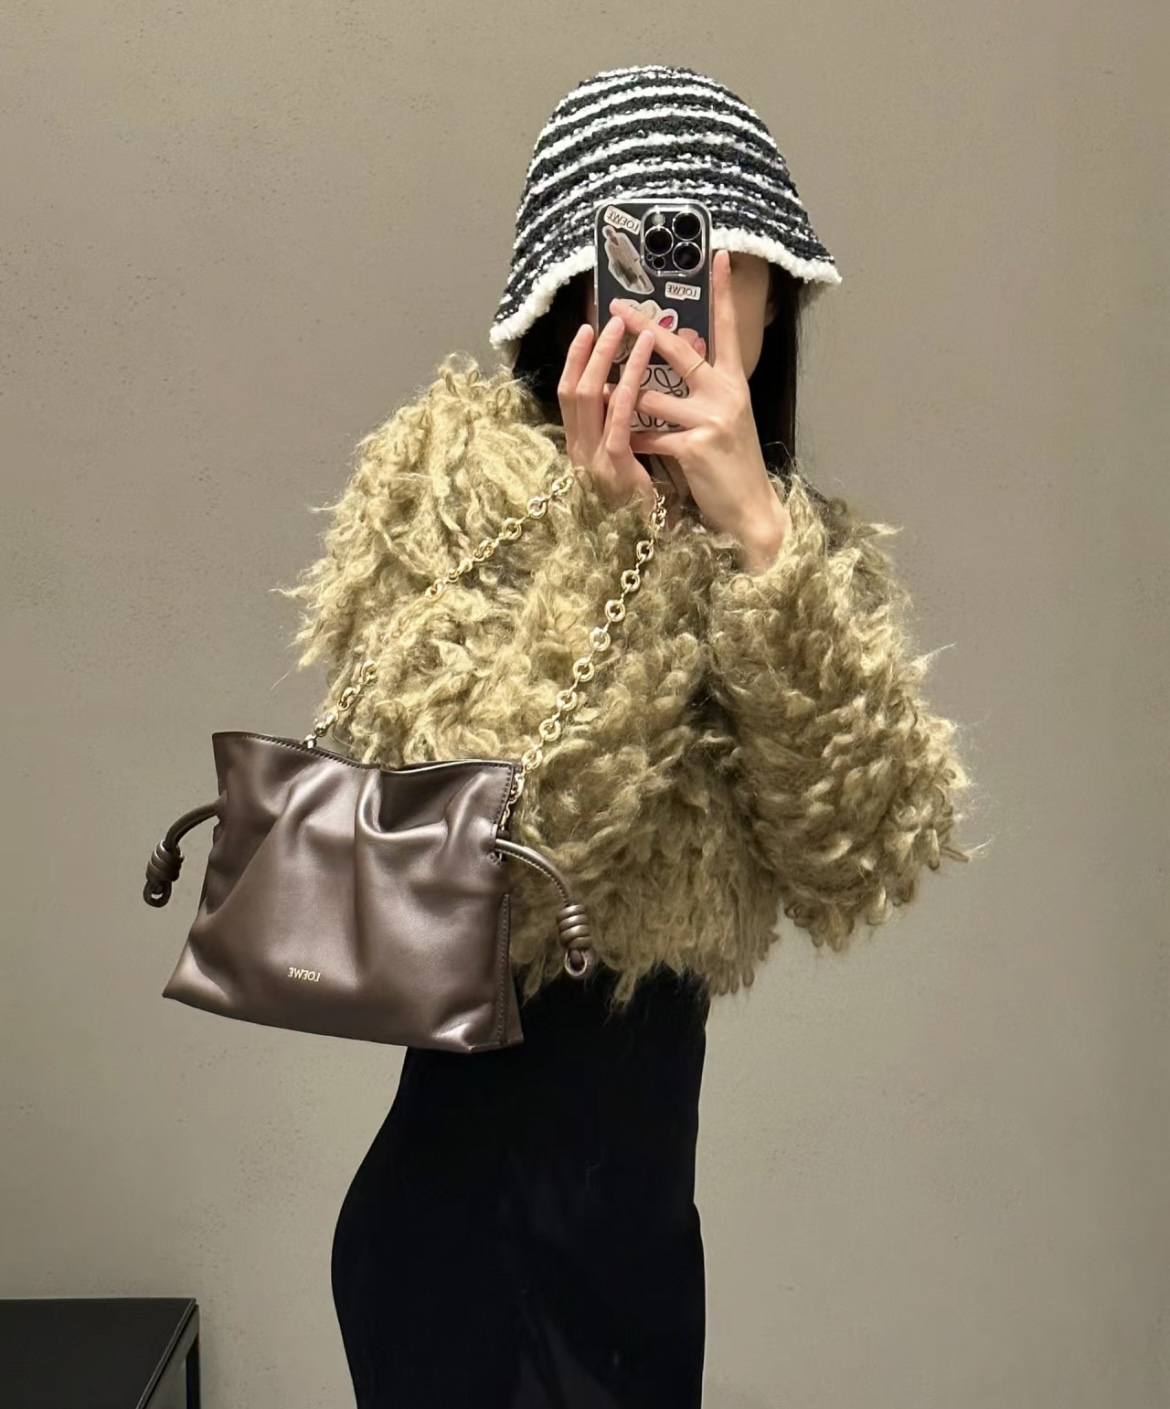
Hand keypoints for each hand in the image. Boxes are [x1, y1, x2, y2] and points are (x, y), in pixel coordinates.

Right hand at [557, 312, 664, 520]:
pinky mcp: (613, 467)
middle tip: (609, 320)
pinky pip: (618, 419)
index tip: (587, 331)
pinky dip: (628, 387)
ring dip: (610, 358)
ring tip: (631, 330)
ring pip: (592, 397)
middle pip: (574, 390)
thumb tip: (622, 392)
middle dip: (590, 351)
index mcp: (579, 447)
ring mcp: (592, 459)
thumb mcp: (622, 461)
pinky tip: (641, 364)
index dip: (576, 361)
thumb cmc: (641, 503)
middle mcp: (578, 450)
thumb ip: (615, 431)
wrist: (647, 542)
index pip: (570, 395)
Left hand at [607, 249, 790, 562]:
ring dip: (626, 402)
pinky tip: (627, 446)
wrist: (750, 511)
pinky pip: (649, 434)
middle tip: (617, 308)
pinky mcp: (695, 446)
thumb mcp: (725, 419)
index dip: (722, 294)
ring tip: (608, 402)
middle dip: (643, 330)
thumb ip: (703, 391)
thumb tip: (671, 364)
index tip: (717, 256)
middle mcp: (726, 394)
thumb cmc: (731, 465)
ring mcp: (711, 419)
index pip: (727, 330)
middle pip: (677, 352)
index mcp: (734, 383)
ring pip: (652, 397)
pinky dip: (634, 440)